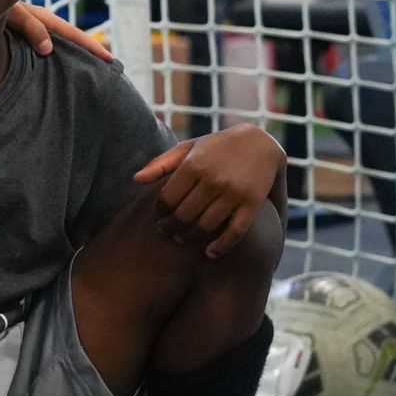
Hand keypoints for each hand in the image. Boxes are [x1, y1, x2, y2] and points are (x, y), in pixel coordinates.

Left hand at [6, 3, 111, 61]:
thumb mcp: (11, 15)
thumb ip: (30, 27)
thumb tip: (49, 48)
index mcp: (42, 17)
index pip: (71, 33)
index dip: (90, 46)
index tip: (108, 59)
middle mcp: (40, 23)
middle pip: (70, 38)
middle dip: (89, 50)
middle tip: (111, 66)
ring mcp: (33, 30)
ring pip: (59, 43)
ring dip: (74, 54)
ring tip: (90, 70)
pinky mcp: (24, 38)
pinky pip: (45, 47)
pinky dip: (57, 55)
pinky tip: (58, 67)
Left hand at [133, 124, 285, 257]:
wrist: (260, 142)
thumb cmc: (216, 147)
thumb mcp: (188, 148)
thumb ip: (161, 163)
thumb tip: (134, 180)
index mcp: (193, 166)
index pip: (167, 199)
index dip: (160, 211)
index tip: (160, 214)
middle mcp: (213, 180)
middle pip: (183, 216)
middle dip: (170, 227)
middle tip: (166, 231)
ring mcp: (233, 193)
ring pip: (205, 226)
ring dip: (190, 238)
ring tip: (182, 238)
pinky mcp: (251, 204)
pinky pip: (235, 232)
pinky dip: (221, 246)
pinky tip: (210, 253)